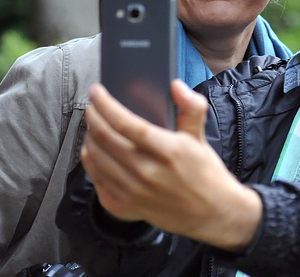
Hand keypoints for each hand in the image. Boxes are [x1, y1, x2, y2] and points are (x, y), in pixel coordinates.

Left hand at [81, 80, 261, 250]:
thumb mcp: (200, 137)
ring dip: (89, 137)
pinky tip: (95, 151)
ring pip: (96, 158)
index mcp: (167, 151)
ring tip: (93, 125)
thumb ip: (191, 108)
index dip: (106, 105)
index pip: (126, 124)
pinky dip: (91, 162)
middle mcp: (147, 172)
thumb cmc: (204, 173)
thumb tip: (176, 86)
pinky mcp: (125, 207)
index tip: (97, 91)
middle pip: (105, 139)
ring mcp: (133, 192)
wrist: (210, 213)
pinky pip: (97, 180)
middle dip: (93, 117)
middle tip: (92, 105)